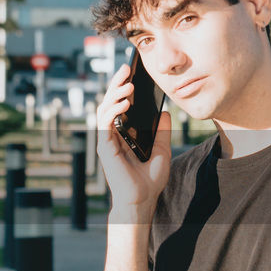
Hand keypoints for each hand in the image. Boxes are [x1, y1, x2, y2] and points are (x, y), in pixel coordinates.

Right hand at [95, 62, 172, 213]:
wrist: (142, 201)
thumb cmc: (149, 180)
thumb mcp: (162, 150)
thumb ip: (163, 132)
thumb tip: (166, 112)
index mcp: (124, 134)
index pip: (120, 105)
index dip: (123, 88)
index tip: (132, 73)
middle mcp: (112, 135)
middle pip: (110, 103)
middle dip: (117, 84)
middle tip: (126, 69)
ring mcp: (107, 141)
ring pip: (104, 109)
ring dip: (115, 94)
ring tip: (128, 85)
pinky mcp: (105, 148)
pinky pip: (105, 123)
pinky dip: (113, 110)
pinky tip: (124, 103)